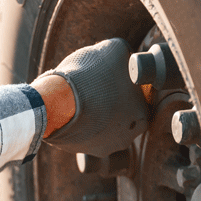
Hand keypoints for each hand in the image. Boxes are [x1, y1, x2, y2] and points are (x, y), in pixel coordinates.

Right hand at [36, 38, 148, 157]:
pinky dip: (79, 123)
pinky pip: (82, 134)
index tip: (115, 76)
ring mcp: (101, 147)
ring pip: (102, 127)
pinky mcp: (78, 151)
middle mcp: (126, 138)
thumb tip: (125, 55)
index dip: (128, 86)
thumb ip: (126, 54)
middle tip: (98, 87)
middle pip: (122, 116)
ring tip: (83, 97)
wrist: (58, 101)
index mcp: (142, 116)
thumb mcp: (115, 49)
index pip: (140, 100)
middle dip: (112, 102)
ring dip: (96, 114)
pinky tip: (71, 109)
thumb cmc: (92, 76)